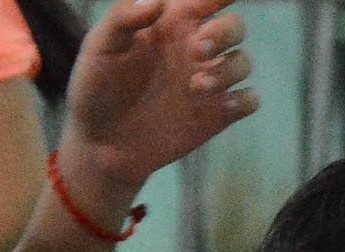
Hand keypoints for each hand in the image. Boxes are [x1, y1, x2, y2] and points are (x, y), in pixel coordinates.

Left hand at [58, 0, 258, 201]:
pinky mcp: (218, 114)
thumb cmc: (95, 88)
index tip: (210, 3)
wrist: (102, 144)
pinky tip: (220, 106)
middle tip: (197, 50)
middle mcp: (195, 49)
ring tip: (196, 86)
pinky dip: (243, 100)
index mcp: (170, 24)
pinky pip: (249, 99)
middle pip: (235, 27)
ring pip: (243, 62)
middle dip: (224, 33)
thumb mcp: (99, 47)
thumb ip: (123, 18)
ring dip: (228, 70)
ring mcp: (209, 82)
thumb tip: (157, 1)